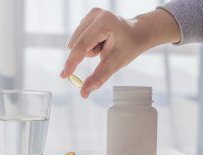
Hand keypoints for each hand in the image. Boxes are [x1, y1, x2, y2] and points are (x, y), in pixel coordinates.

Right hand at [60, 8, 179, 97]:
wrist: (138, 33)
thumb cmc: (129, 47)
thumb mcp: (115, 63)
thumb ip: (98, 77)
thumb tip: (84, 92)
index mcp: (104, 22)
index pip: (82, 46)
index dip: (72, 62)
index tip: (64, 76)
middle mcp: (96, 14)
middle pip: (77, 44)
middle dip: (87, 54)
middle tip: (105, 51)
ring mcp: (91, 14)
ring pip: (77, 42)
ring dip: (88, 50)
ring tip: (104, 45)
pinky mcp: (89, 17)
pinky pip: (80, 38)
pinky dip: (89, 44)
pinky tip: (101, 41)